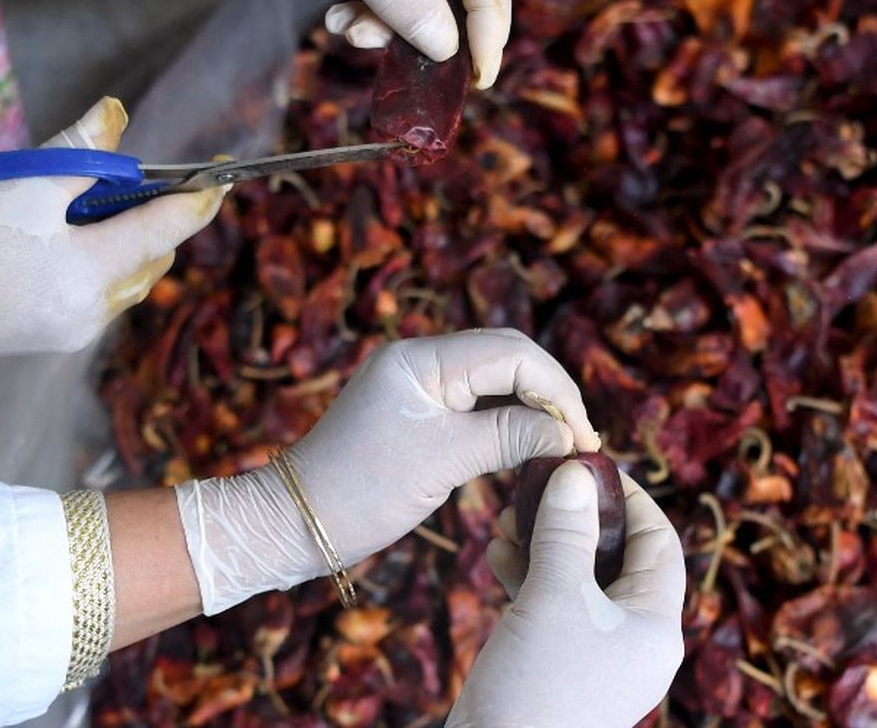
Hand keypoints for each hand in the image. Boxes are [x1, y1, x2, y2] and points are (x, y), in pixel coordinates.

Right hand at [0, 98, 224, 358]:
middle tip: (138, 182)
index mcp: (89, 276)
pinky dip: (96, 262)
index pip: (166, 230)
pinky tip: (66, 239)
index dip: (198, 199)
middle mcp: (89, 314)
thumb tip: (114, 113)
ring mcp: (69, 332)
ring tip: (91, 207)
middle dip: (152, 218)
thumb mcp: (18, 186)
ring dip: (123, 241)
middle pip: (150, 257)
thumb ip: (78, 154)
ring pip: (126, 278)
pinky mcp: (48, 338)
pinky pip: (96, 294)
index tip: (222, 175)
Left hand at [175, 330, 600, 614]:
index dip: (558, 390)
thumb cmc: (362, 490)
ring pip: (494, 379)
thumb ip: (511, 436)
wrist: (293, 522)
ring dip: (531, 406)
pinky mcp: (414, 411)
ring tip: (562, 443)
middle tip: (580, 439)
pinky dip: (506, 420)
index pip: (513, 353)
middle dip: (550, 394)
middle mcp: (418, 359)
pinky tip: (527, 445)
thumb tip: (567, 433)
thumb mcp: (445, 462)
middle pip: (508, 357)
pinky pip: (474, 402)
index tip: (584, 436)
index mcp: (421, 359)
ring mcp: (415, 384)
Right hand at [449, 466, 685, 727]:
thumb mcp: (554, 597)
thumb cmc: (538, 687)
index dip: (629, 498)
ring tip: (509, 513)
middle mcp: (635, 641)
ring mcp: (597, 655)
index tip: (591, 465)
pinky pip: (553, 607)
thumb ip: (566, 531)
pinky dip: (528, 576)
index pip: (660, 542)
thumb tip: (577, 473)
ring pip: (579, 580)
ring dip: (545, 543)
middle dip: (576, 518)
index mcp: (657, 627)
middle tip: (542, 483)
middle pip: (617, 558)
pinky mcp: (559, 665)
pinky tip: (497, 550)